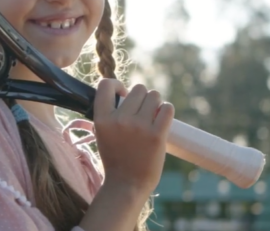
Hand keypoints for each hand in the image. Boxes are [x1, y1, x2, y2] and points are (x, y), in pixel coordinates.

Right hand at [92, 79, 173, 195]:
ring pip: (154, 95)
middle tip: (141, 111)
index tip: (123, 95)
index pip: (106, 85)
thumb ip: (110, 113)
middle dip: (141, 97)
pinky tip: (162, 117)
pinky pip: (167, 108)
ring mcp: (139, 127)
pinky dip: (166, 110)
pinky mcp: (157, 135)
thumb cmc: (116, 158)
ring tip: (152, 115)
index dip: (117, 85)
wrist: (127, 184)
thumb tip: (127, 93)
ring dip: (155, 102)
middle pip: (138, 89)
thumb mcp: (102, 133)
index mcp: (102, 119)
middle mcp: (120, 119)